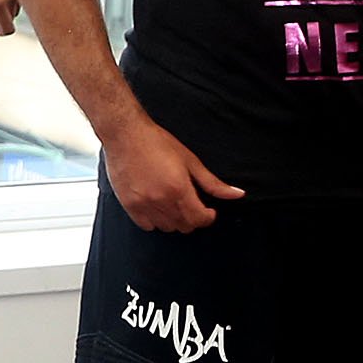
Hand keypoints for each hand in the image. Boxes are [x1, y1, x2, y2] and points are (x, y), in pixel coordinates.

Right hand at [102, 118, 244, 231]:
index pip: (200, 219)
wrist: (126, 135)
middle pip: (185, 226)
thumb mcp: (190, 161)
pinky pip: (147, 226)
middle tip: (191, 204)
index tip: (208, 211)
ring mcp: (143, 204)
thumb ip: (213, 183)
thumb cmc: (157, 142)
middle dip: (193, 218)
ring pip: (167, 228)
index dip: (208, 217)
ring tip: (173, 204)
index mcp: (179, 189)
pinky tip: (157, 206)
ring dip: (174, 220)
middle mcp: (161, 200)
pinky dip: (155, 221)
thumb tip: (237, 194)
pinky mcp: (129, 205)